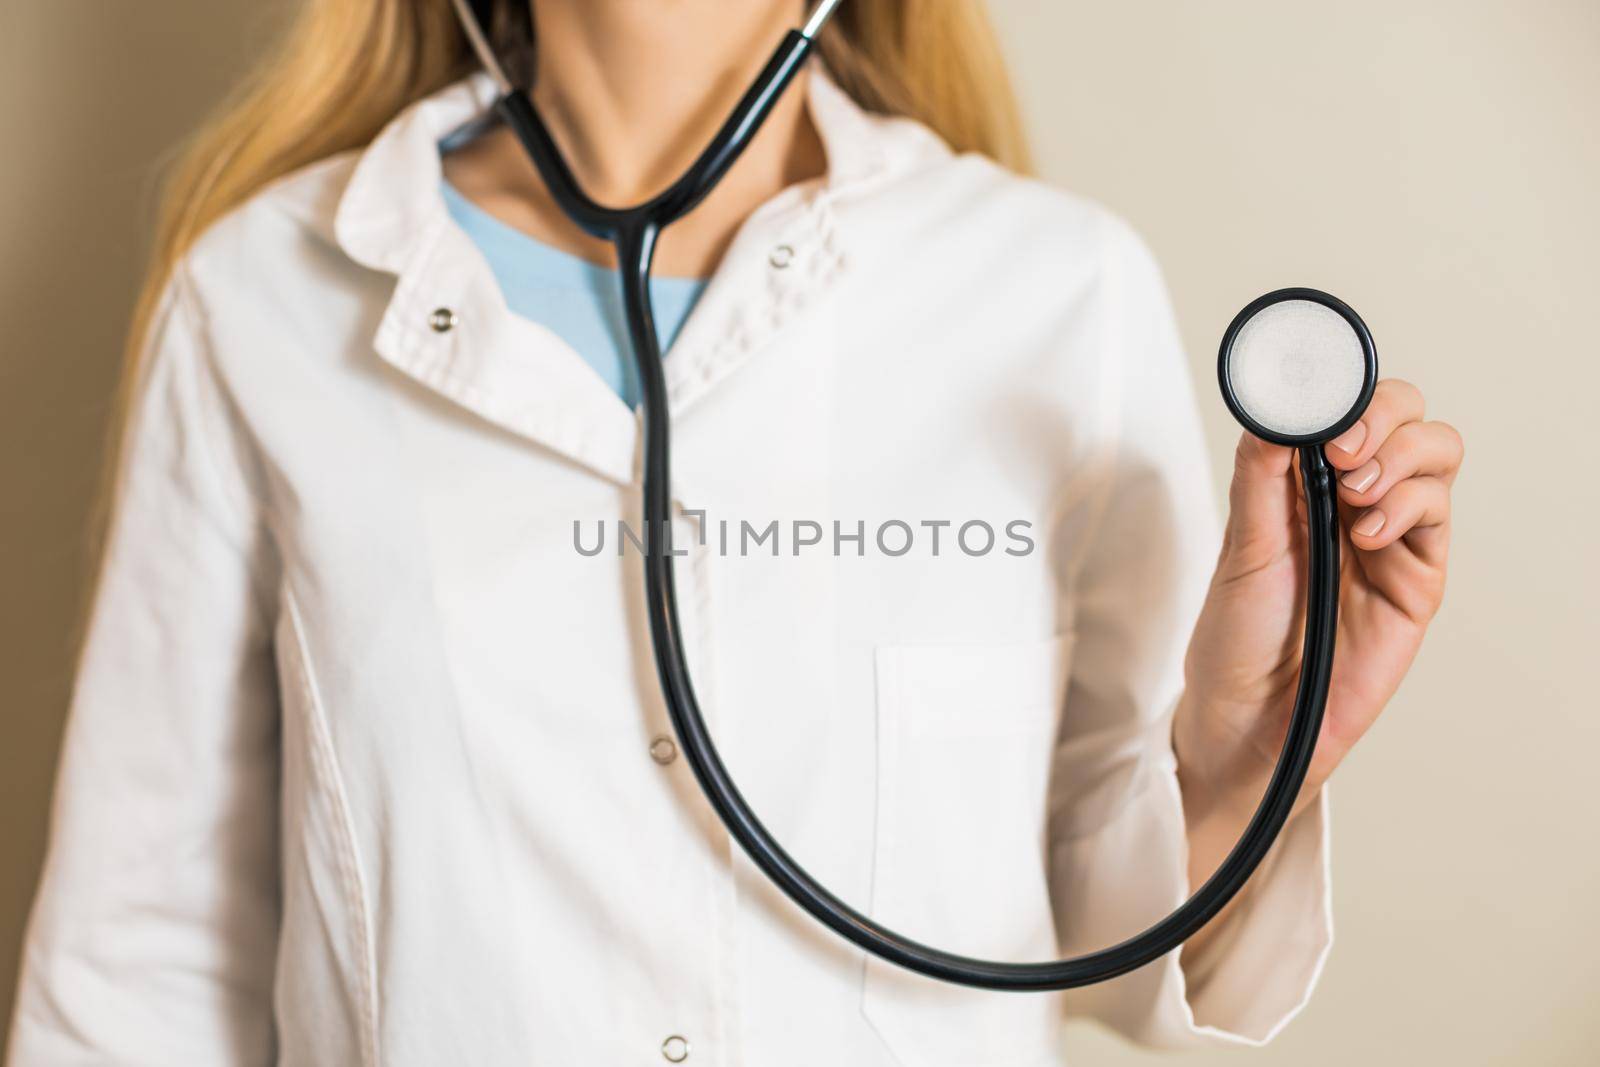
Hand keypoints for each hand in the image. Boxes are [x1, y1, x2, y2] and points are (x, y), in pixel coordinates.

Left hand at [1173, 380, 1462, 931]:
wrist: (1250, 717)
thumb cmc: (1237, 637)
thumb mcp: (1240, 546)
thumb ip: (1262, 477)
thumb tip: (1277, 413)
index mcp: (1303, 481)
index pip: (1346, 408)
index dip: (1344, 395)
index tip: (1320, 413)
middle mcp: (1351, 498)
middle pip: (1405, 416)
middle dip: (1381, 416)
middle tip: (1342, 451)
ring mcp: (1391, 535)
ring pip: (1435, 454)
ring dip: (1399, 457)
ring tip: (1353, 494)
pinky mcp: (1417, 577)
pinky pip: (1435, 515)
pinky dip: (1407, 506)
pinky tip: (1366, 534)